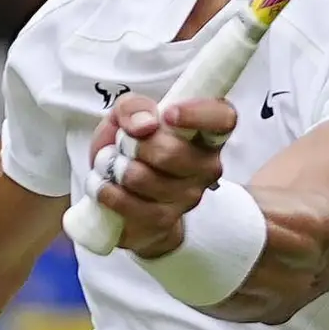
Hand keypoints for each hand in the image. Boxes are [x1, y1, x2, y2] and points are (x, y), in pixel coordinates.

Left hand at [86, 92, 235, 257]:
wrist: (123, 196)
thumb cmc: (133, 148)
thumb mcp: (127, 117)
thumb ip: (133, 107)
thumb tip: (145, 124)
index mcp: (206, 133)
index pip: (223, 118)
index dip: (197, 114)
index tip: (168, 114)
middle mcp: (206, 166)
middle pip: (171, 152)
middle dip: (135, 145)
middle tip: (125, 144)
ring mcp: (189, 197)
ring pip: (144, 178)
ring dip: (117, 168)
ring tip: (114, 166)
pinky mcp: (164, 222)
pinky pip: (129, 204)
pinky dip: (108, 192)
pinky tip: (105, 186)